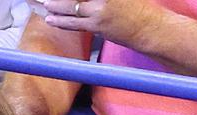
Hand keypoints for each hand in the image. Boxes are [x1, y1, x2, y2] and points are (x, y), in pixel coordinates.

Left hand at [42, 0, 160, 45]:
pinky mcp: (97, 25)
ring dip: (56, 5)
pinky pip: (74, 23)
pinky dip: (61, 20)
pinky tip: (51, 18)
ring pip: (71, 6)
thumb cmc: (140, 8)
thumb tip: (83, 2)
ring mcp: (99, 8)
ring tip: (46, 4)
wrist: (150, 28)